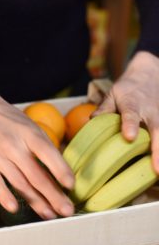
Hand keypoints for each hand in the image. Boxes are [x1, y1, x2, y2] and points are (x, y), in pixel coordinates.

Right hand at [0, 78, 74, 218]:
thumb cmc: (11, 122)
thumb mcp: (32, 126)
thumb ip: (45, 147)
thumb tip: (63, 172)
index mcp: (29, 133)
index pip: (47, 153)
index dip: (60, 170)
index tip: (71, 185)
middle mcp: (13, 145)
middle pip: (35, 175)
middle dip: (53, 195)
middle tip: (67, 210)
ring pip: (19, 183)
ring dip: (36, 202)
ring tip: (50, 214)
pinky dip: (5, 197)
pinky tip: (15, 208)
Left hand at [94, 51, 158, 172]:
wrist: (151, 74)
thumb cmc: (128, 89)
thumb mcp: (113, 93)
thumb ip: (105, 107)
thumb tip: (92, 119)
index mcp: (132, 104)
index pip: (130, 115)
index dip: (130, 125)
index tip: (129, 137)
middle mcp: (151, 113)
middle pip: (157, 131)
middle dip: (158, 150)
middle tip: (157, 169)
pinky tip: (158, 171)